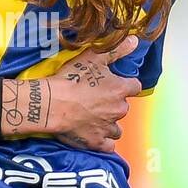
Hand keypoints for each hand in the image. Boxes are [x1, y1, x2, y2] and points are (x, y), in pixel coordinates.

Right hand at [44, 36, 140, 152]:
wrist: (52, 103)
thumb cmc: (72, 79)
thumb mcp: (93, 57)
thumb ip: (117, 51)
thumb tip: (135, 41)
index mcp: (120, 89)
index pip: (135, 87)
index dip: (125, 85)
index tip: (114, 85)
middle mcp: (119, 110)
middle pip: (123, 108)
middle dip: (113, 105)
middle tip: (95, 101)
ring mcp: (108, 128)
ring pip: (116, 128)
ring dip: (109, 124)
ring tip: (93, 119)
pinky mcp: (96, 142)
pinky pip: (108, 145)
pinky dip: (103, 142)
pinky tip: (93, 135)